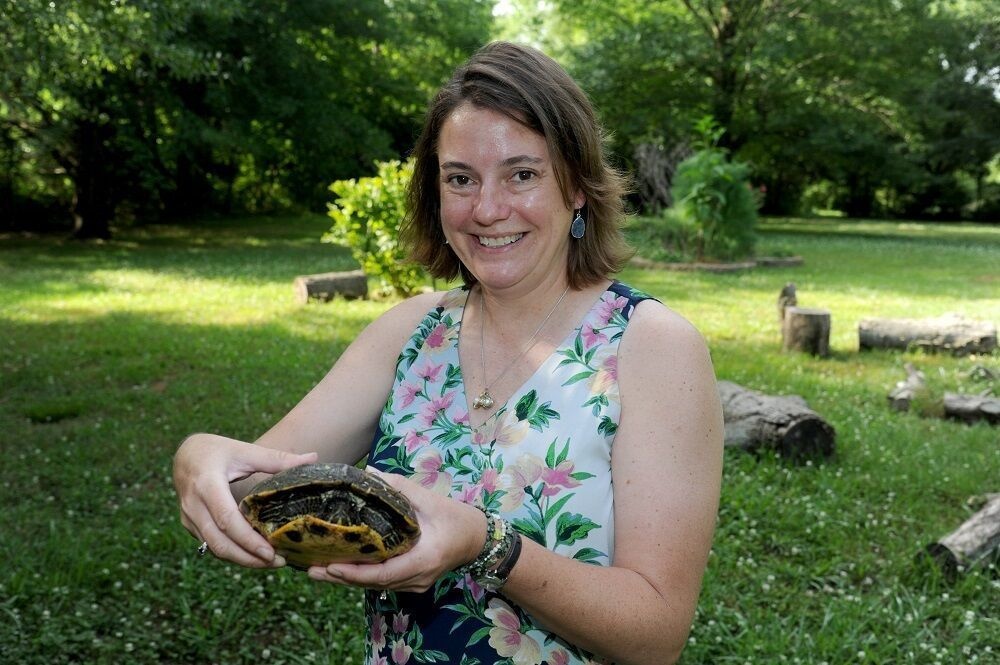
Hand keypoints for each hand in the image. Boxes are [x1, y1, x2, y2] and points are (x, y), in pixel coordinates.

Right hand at [173, 433, 316, 567]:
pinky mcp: (189, 525)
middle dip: (248, 557)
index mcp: (207, 484)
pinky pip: (211, 545)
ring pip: (214, 548)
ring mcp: (188, 517)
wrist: (185, 454)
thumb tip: (312, 457)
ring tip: (270, 563)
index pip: (226, 519)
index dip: (247, 539)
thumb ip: (277, 458)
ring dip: (242, 560)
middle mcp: (193, 504)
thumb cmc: (217, 450)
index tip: (270, 552)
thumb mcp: (245, 450)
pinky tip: (254, 555)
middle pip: (219, 542)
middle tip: (277, 562)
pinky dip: (232, 553)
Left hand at [306, 469, 484, 592]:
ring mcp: (414, 584)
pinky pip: (382, 582)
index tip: (331, 567)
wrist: (476, 539)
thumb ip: (398, 486)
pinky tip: (341, 569)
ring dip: (348, 579)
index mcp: (423, 559)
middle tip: (311, 570)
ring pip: (376, 586)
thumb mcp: (428, 499)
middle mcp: (417, 578)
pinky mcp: (411, 582)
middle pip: (374, 584)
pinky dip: (361, 577)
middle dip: (342, 578)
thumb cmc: (454, 517)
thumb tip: (367, 472)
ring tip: (318, 570)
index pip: (383, 573)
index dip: (355, 573)